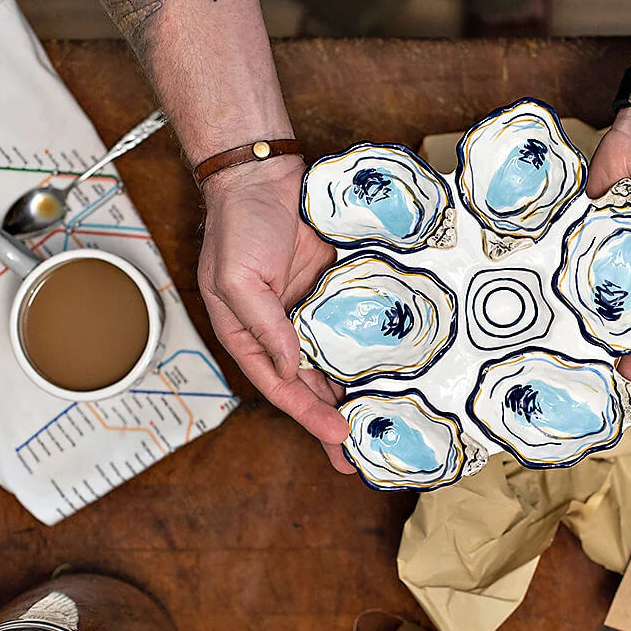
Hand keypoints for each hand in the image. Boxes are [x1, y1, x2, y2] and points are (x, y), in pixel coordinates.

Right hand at [197, 155, 355, 472]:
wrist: (265, 175)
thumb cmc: (239, 225)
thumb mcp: (237, 280)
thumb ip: (264, 326)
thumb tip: (292, 365)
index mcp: (249, 336)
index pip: (281, 387)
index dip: (308, 415)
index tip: (337, 437)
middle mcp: (282, 331)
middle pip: (310, 386)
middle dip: (332, 421)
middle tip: (361, 455)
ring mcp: (313, 311)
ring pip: (336, 362)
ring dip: (355, 392)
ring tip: (382, 425)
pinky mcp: (339, 289)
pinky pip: (358, 325)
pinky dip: (371, 349)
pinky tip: (393, 370)